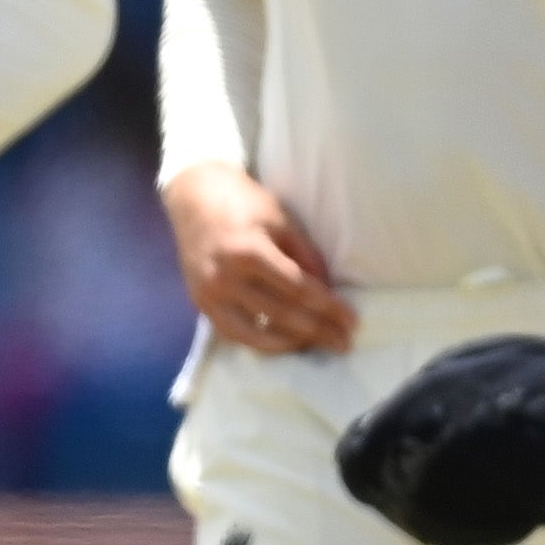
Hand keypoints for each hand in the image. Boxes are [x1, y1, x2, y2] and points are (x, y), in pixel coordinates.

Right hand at [160, 165, 357, 354]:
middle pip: (280, 314)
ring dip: (290, 344)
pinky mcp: (200, 303)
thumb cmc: (243, 203)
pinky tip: (281, 342)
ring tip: (315, 345)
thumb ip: (304, 256)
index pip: (298, 289)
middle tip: (343, 343)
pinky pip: (232, 333)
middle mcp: (225, 278)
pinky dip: (258, 342)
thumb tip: (326, 290)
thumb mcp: (281, 221)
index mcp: (248, 252)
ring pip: (254, 333)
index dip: (328, 307)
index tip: (351, 321)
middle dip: (317, 331)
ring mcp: (209, 294)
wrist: (193, 198)